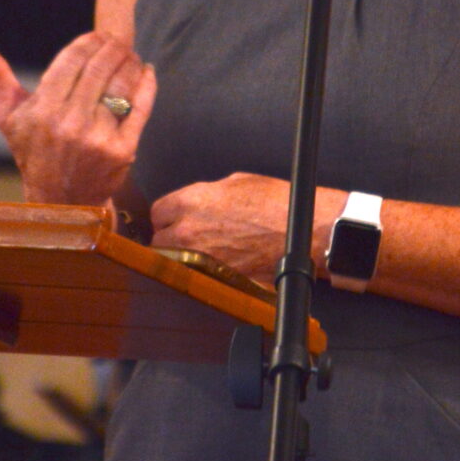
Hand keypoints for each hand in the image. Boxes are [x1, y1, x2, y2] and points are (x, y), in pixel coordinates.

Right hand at [0, 32, 155, 205]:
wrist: (62, 202)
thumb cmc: (33, 152)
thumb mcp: (7, 116)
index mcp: (42, 111)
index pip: (71, 61)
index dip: (87, 42)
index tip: (95, 35)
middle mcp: (69, 124)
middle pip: (99, 69)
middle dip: (111, 47)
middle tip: (117, 40)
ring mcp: (98, 138)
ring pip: (121, 86)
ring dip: (129, 62)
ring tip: (129, 54)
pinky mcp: (122, 151)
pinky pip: (140, 108)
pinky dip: (146, 85)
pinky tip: (146, 72)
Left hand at [151, 172, 333, 282]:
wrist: (302, 231)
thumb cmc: (275, 203)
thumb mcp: (236, 182)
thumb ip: (207, 193)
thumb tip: (197, 201)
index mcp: (191, 202)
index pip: (158, 212)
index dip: (167, 215)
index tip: (174, 219)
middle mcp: (190, 231)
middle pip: (160, 240)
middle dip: (170, 238)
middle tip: (186, 236)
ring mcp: (201, 258)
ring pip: (174, 262)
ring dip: (182, 258)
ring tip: (200, 252)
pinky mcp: (216, 278)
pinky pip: (196, 276)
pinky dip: (201, 272)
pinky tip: (215, 264)